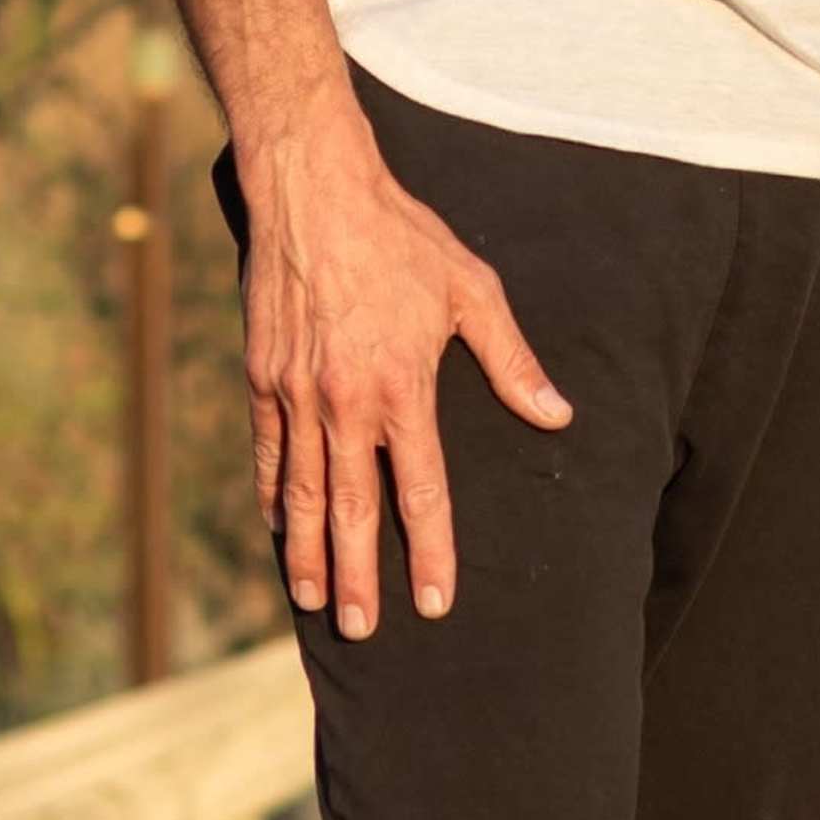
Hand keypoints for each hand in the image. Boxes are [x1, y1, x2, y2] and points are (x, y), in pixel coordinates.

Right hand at [241, 106, 568, 632]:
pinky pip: (268, 451)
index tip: (434, 603)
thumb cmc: (400, 236)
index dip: (430, 553)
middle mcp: (345, 403)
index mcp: (402, 389)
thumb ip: (512, 361)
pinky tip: (277, 527)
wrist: (311, 190)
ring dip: (308, 551)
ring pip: (302, 492)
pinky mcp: (262, 377)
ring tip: (313, 600)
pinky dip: (272, 494)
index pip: (421, 492)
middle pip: (352, 509)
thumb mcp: (471, 290)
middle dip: (358, 576)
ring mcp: (296, 394)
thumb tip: (556, 416)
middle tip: (362, 629)